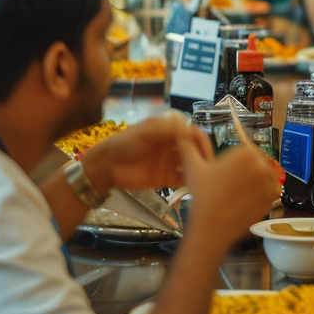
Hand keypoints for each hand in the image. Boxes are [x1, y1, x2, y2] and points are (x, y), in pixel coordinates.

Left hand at [79, 114, 197, 194]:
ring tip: (201, 176)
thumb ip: (168, 129)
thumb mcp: (146, 132)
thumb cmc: (123, 144)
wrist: (106, 167)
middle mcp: (173, 144)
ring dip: (198, 168)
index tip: (205, 151)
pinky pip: (183, 179)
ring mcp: (170, 161)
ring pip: (192, 164)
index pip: (192, 133)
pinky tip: (192, 184)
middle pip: (195, 149)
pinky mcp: (166, 178)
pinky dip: (190, 181)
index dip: (201, 141)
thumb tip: (190, 130)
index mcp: (169, 130)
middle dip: (203, 156)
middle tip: (207, 167)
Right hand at [178, 135, 282, 246]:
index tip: (228, 173)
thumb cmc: (203, 196)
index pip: (248, 151)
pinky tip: (247, 200)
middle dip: (248, 172)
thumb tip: (183, 133)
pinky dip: (263, 195)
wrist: (211, 227)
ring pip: (265, 177)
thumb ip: (188, 145)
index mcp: (245, 153)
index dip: (238, 163)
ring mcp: (270, 183)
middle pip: (258, 163)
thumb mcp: (193, 166)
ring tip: (238, 194)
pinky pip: (271, 192)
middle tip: (231, 186)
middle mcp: (262, 165)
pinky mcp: (272, 199)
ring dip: (257, 182)